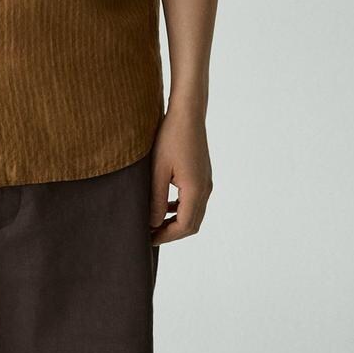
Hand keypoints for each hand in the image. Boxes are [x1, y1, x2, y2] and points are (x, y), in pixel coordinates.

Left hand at [149, 104, 212, 244]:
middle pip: (191, 224)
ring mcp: (206, 182)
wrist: (187, 114)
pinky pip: (194, 201)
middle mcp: (205, 189)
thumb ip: (156, 199)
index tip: (147, 238)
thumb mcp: (158, 170)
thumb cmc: (170, 137)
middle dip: (170, 232)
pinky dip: (180, 209)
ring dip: (175, 221)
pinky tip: (164, 205)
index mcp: (195, 190)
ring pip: (193, 213)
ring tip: (154, 223)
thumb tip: (153, 223)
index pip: (184, 226)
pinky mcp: (202, 175)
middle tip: (149, 235)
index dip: (165, 236)